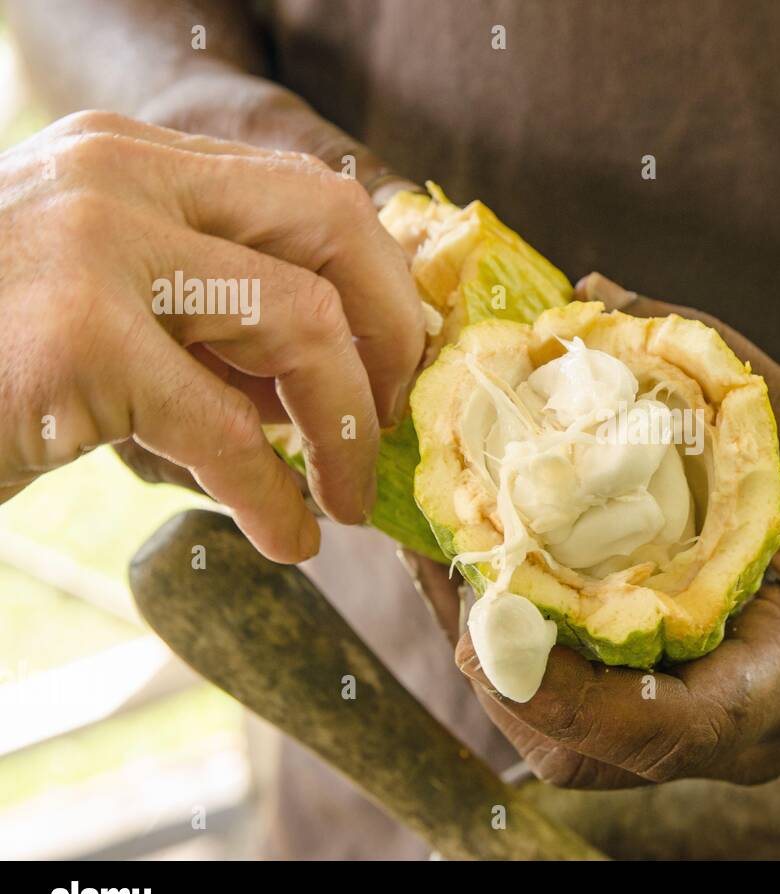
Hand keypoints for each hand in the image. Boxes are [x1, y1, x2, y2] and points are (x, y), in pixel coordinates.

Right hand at [0, 111, 424, 561]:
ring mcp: (96, 248)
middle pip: (332, 225)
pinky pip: (228, 431)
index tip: (395, 364)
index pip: (310, 194)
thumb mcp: (108, 308)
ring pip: (303, 320)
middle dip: (392, 331)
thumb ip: (208, 321)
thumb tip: (330, 381)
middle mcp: (121, 177)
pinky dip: (274, 498)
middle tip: (395, 416)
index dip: (379, 285)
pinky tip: (286, 539)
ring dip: (348, 425)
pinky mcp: (76, 339)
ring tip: (348, 495)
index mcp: (134, 159)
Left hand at [412, 273, 779, 787]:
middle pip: (598, 756)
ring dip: (507, 674)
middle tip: (445, 567)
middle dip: (502, 671)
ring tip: (460, 575)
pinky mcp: (708, 728)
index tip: (489, 618)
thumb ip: (713, 360)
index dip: (569, 690)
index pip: (674, 723)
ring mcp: (729, 743)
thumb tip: (589, 294)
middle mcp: (754, 732)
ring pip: (588, 756)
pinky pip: (602, 731)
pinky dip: (539, 670)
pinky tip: (509, 593)